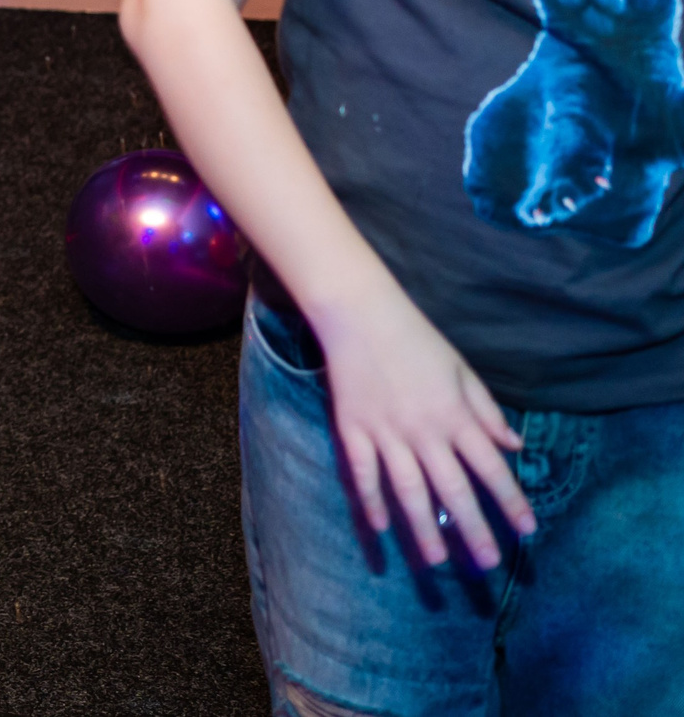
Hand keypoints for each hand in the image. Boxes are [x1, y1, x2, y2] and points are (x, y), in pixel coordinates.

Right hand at [308, 289, 535, 569]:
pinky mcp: (352, 429)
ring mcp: (385, 432)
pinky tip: (380, 528)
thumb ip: (487, 411)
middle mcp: (423, 430)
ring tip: (436, 561)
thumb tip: (515, 445)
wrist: (360, 315)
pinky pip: (363, 473)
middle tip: (486, 565)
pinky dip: (371, 502)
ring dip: (423, 528)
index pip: (490, 467)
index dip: (510, 500)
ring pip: (408, 490)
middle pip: (452, 489)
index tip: (527, 530)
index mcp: (455, 415)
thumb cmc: (418, 340)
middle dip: (472, 529)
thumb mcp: (462, 370)